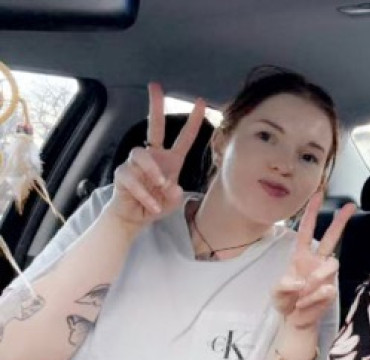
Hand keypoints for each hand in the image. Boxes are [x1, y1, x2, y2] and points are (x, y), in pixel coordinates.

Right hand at [105, 83, 205, 233]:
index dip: (194, 121)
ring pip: (140, 153)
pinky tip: (152, 206)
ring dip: (152, 169)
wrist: (135, 218)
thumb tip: (171, 185)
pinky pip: (131, 178)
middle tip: (156, 87)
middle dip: (155, 106)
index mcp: (171, 160)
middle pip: (154, 126)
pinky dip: (144, 194)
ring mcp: (136, 164)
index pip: (184, 138)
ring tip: (159, 185)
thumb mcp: (172, 202)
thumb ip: (175, 195)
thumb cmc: (156, 205)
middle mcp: (154, 157)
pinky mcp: (122, 174)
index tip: (201, 102)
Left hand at [273, 193, 355, 329]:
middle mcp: (316, 262)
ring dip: (317, 278)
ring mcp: (326, 275)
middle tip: (351, 206)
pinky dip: (313, 298)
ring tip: (303, 293)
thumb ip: (283, 285)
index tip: (318, 195)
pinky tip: (305, 304)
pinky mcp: (331, 290)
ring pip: (332, 264)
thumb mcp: (276, 293)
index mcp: (300, 256)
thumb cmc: (285, 301)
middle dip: (340, 221)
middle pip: (331, 238)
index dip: (312, 213)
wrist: (295, 321)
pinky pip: (327, 289)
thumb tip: (300, 281)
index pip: (306, 230)